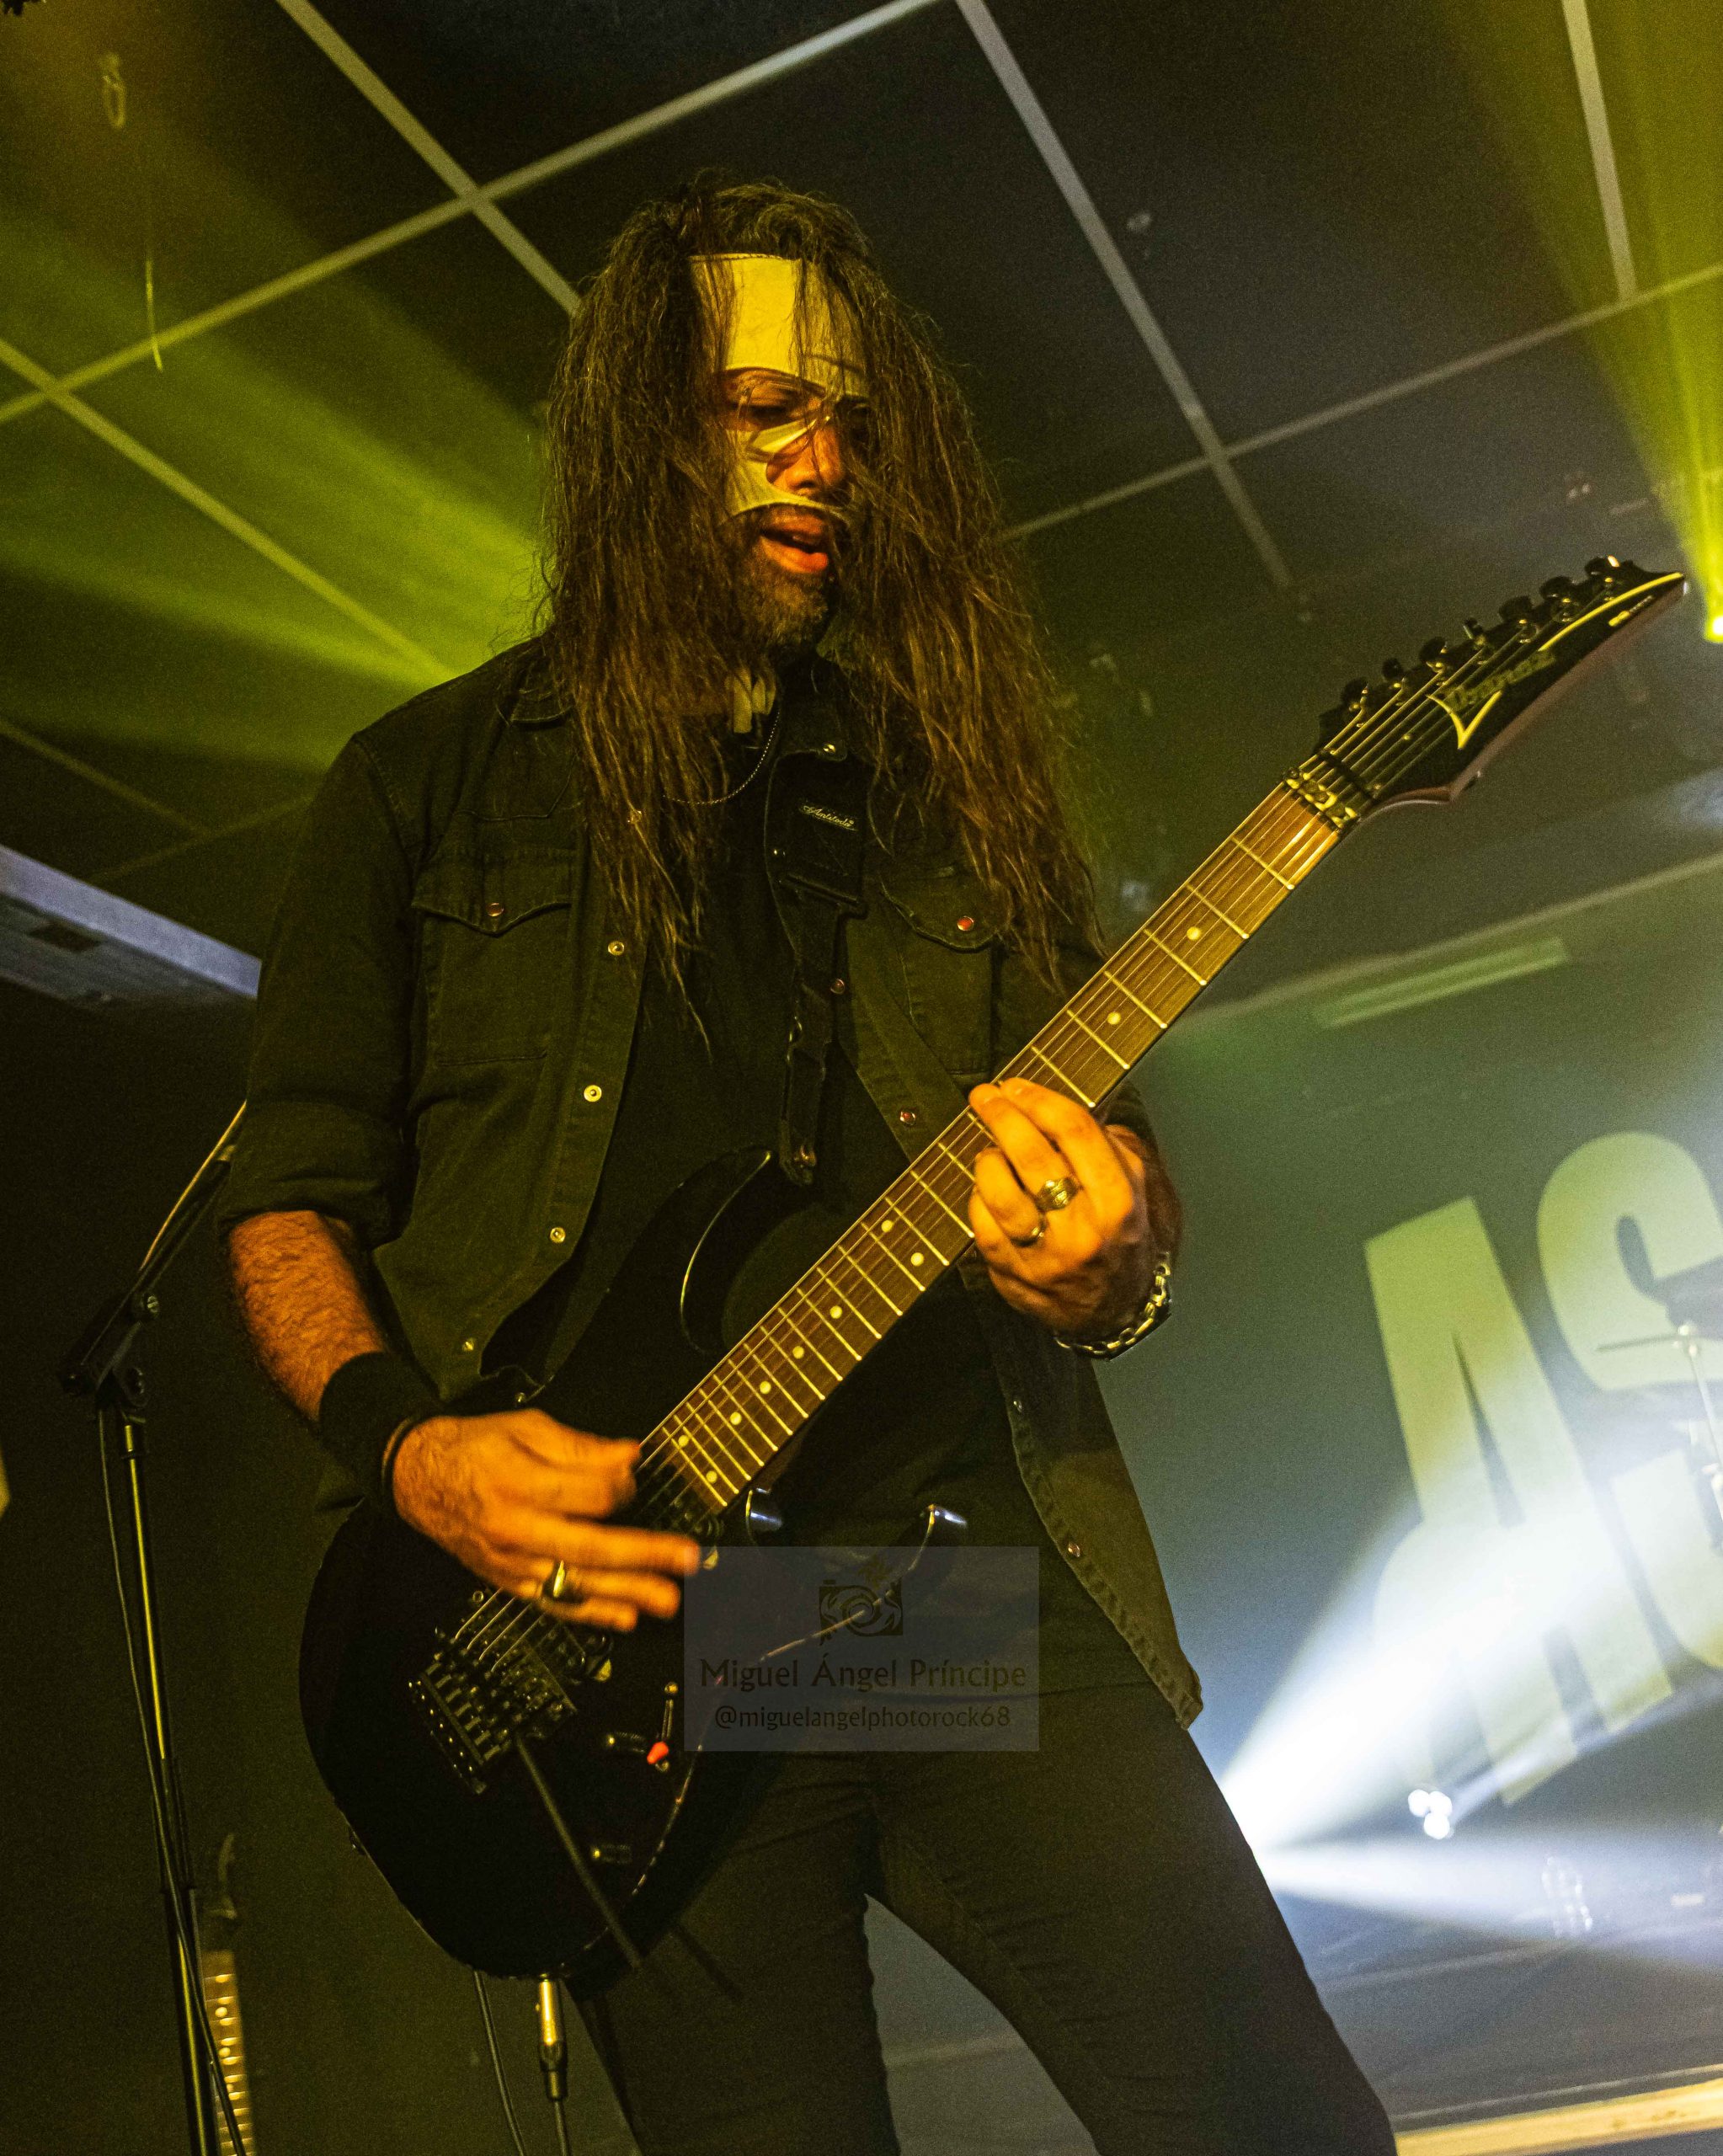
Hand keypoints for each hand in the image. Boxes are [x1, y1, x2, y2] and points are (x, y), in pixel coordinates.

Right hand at [390, 1408, 701, 1629]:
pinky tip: (625, 1618)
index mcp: (519, 1481)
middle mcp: (515, 1527)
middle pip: (590, 1546)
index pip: (588, 1495)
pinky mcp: (509, 1581)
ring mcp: (511, 1561)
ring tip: (667, 1600)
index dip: (623, 1487)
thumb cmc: (473, 1448)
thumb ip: (580, 1446)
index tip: (632, 1478)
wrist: (417, 1478)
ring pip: (576, 1583)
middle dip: (645, 1555)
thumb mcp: (525, 1427)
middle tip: (686, 1560)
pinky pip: (554, 1603)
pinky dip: (591, 1613)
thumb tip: (630, 1457)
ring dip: (627, 1593)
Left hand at [967, 1078, 1175, 1339]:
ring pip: (1000, 1193)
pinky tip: (985, 1187)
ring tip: (989, 1149)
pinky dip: (978, 1198)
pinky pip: (982, 1227)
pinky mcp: (1014, 1276)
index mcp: (1119, 1202)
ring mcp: (1046, 1257)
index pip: (1075, 1132)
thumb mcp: (1144, 1193)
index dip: (1040, 1100)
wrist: (1116, 1312)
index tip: (1017, 1086)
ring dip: (987, 1160)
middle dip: (1002, 1116)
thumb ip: (1116, 1148)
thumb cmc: (1125, 1241)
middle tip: (985, 1097)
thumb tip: (1069, 1111)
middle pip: (1032, 1157)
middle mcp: (1083, 1231)